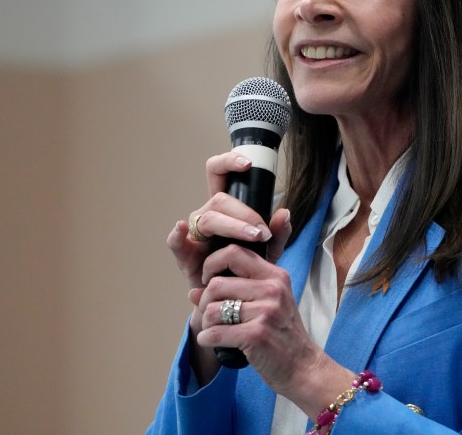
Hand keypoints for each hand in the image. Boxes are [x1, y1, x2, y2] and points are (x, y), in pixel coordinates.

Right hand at [166, 152, 291, 292]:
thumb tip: (285, 213)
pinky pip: (176, 242)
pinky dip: (176, 235)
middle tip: (263, 231)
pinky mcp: (185, 254)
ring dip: (232, 226)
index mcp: (226, 207)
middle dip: (244, 213)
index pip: (219, 174)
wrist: (233, 298)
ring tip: (254, 237)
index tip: (247, 164)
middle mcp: (208, 215)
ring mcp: (194, 233)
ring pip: (208, 218)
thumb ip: (279, 233)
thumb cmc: (247, 267)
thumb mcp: (269, 250)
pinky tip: (180, 229)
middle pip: (219, 199)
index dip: (228, 162)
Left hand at [193, 244, 354, 417]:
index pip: (234, 252)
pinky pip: (214, 333)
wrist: (304, 367)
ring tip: (214, 331)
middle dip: (204, 302)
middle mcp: (272, 289)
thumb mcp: (266, 306)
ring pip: (212, 309)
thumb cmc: (282, 336)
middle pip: (216, 284)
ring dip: (205, 323)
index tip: (208, 281)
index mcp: (275, 276)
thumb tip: (193, 291)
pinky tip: (213, 343)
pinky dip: (206, 339)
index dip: (212, 264)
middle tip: (210, 315)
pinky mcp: (257, 335)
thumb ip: (233, 292)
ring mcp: (266, 312)